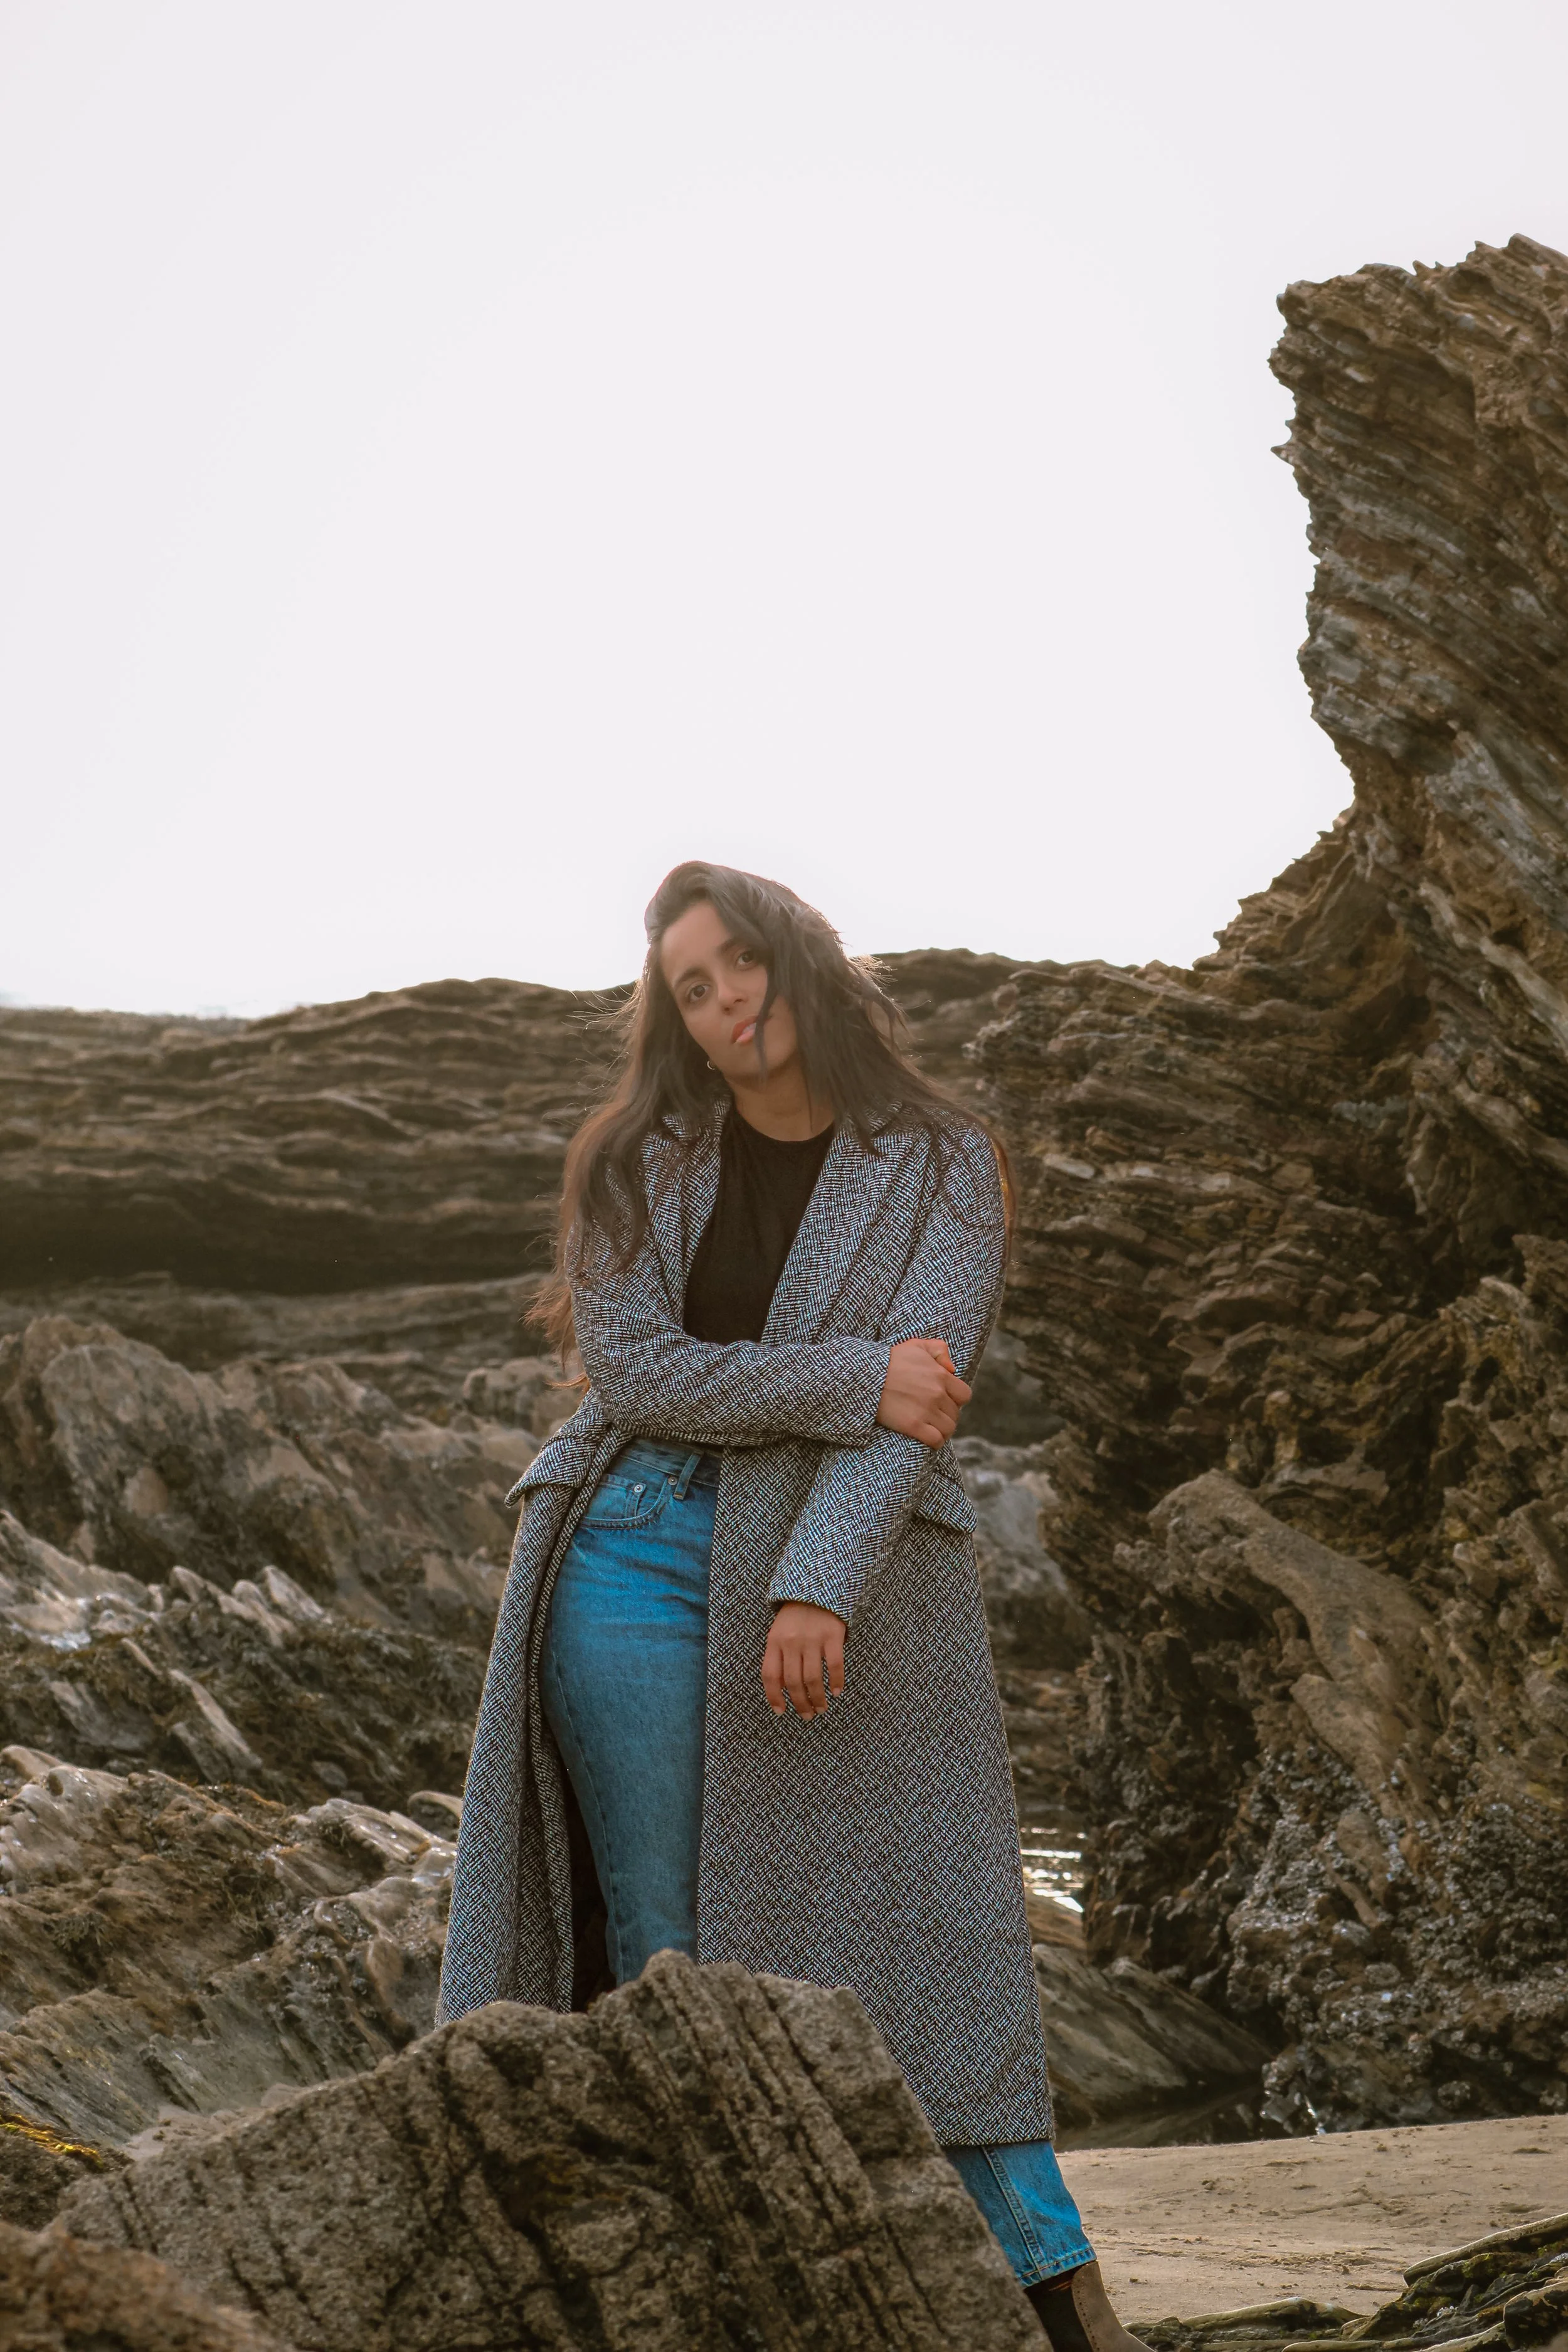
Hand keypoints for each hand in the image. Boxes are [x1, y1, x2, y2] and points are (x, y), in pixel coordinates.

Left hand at [762, 1601, 845, 1719]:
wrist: (817, 1587)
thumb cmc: (796, 1615)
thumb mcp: (779, 1632)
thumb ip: (778, 1656)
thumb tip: (781, 1690)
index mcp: (775, 1641)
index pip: (771, 1675)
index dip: (774, 1696)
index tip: (781, 1711)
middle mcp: (792, 1641)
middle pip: (793, 1682)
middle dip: (800, 1703)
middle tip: (807, 1715)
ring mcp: (812, 1638)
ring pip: (813, 1678)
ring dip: (817, 1698)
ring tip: (821, 1708)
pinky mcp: (832, 1635)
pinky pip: (834, 1665)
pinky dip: (836, 1682)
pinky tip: (836, 1691)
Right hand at [876, 1335, 971, 1448]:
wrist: (866, 1376)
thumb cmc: (890, 1360)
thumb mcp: (916, 1345)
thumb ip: (939, 1350)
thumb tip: (952, 1369)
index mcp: (941, 1376)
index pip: (964, 1395)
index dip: (956, 1399)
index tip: (944, 1400)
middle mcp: (938, 1395)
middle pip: (955, 1413)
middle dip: (946, 1414)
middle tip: (933, 1413)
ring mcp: (927, 1411)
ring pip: (949, 1429)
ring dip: (942, 1429)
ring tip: (932, 1427)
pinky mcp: (914, 1426)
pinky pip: (936, 1440)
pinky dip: (935, 1441)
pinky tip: (928, 1437)